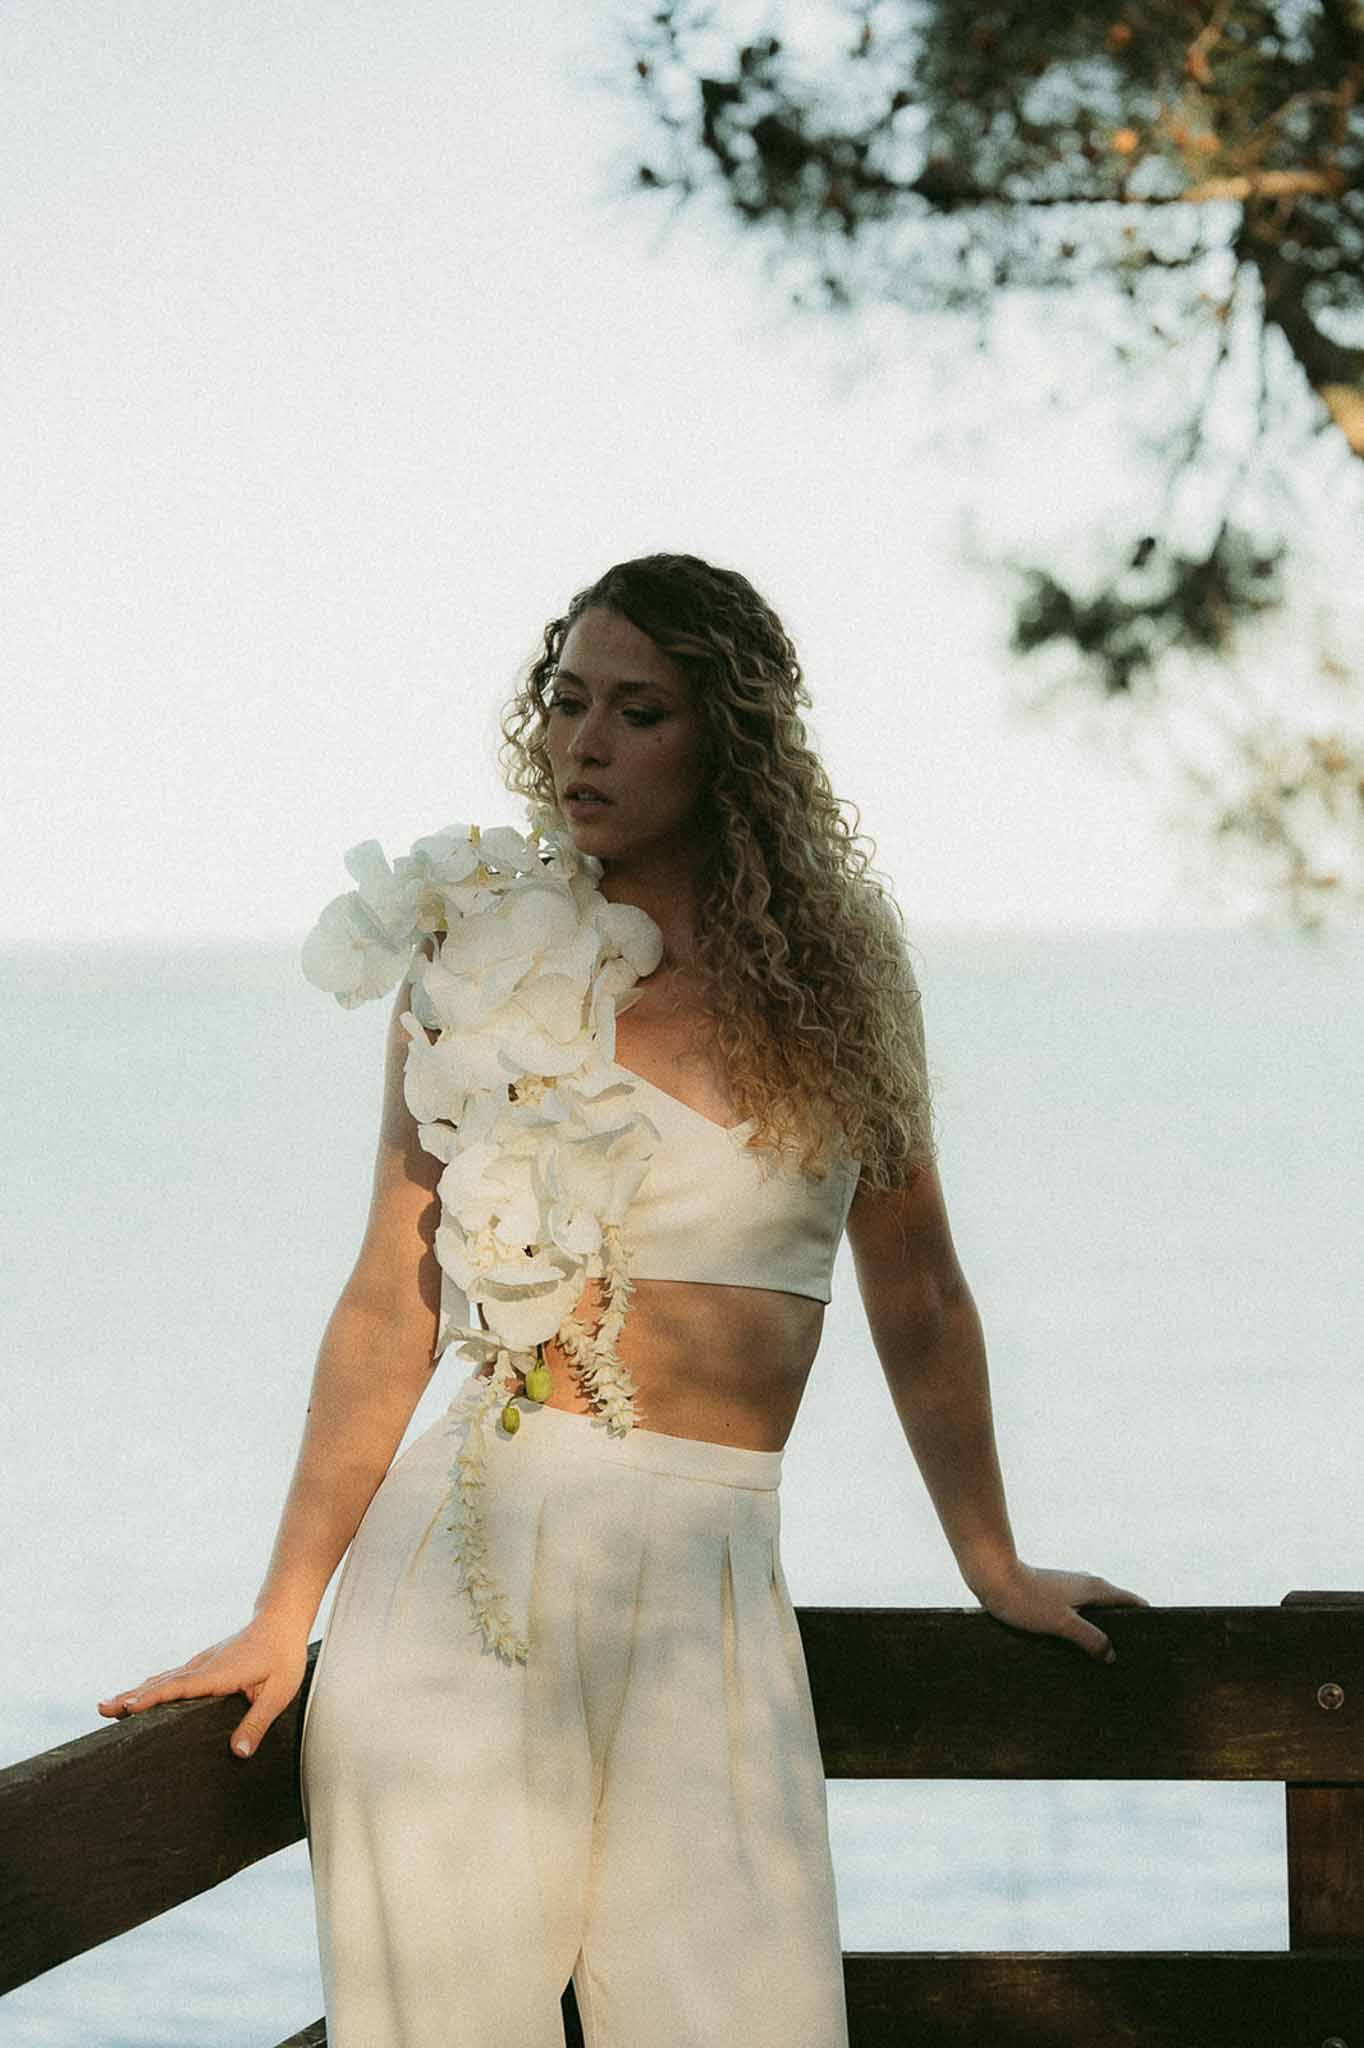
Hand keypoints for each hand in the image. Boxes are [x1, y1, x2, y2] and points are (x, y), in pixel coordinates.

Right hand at [97, 1612, 310, 1757]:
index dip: (152, 1699)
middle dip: (131, 1697)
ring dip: (136, 1692)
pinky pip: (171, 1676)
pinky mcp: (203, 1663)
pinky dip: (150, 1686)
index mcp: (217, 1674)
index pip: (178, 1688)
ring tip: (108, 1706)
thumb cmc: (283, 1655)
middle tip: (101, 1709)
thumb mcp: (278, 1692)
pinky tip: (141, 1695)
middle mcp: (202, 1666)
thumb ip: (257, 1722)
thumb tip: (238, 1753)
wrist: (281, 1619)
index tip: (127, 1708)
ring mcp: (201, 1663)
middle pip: (160, 1683)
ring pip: (162, 1679)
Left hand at [969, 1559, 1149, 1661]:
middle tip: (1132, 1660)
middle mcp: (1087, 1585)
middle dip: (1125, 1630)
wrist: (994, 1578)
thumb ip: (1090, 1638)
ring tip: (1106, 1660)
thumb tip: (1112, 1655)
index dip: (1147, 1619)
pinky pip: (1079, 1615)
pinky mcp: (1055, 1597)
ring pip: (1096, 1613)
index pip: (1132, 1602)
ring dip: (1102, 1632)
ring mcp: (1070, 1590)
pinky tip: (1078, 1648)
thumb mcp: (1063, 1623)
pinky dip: (1084, 1629)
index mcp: (1096, 1588)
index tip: (1156, 1641)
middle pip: (1116, 1608)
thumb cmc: (1027, 1599)